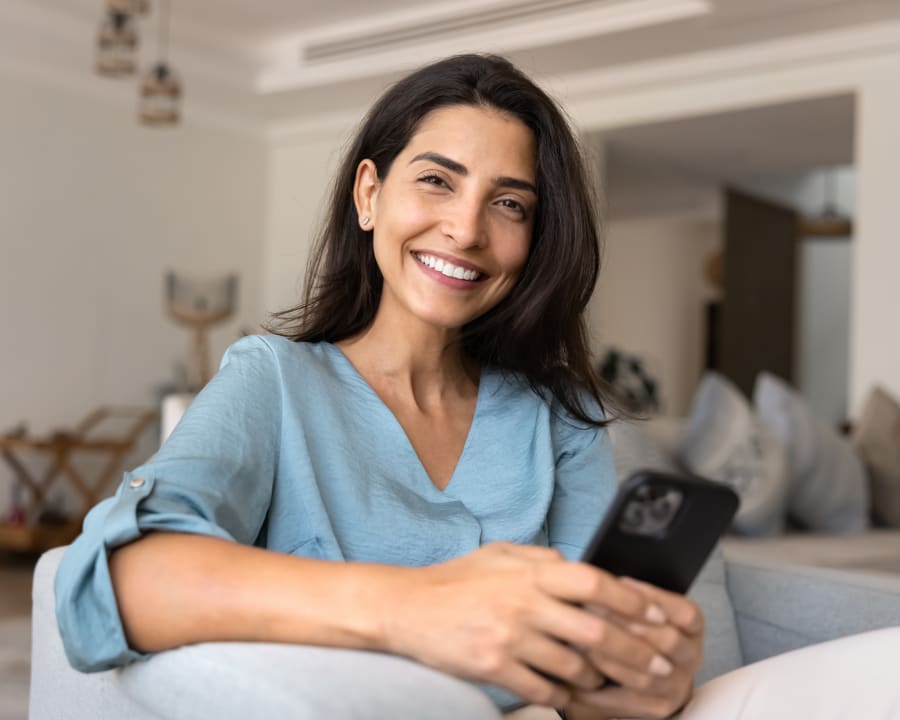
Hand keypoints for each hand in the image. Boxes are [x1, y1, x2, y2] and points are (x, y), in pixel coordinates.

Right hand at [384, 542, 669, 707]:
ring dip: (599, 679)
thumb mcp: (500, 553)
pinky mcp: (494, 667)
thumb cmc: (456, 579)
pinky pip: (543, 690)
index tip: (659, 614)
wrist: (407, 607)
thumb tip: (581, 567)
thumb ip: (542, 559)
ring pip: (575, 668)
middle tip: (661, 665)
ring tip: (612, 682)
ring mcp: (509, 638)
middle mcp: (524, 604)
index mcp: (530, 573)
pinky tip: (571, 695)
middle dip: (637, 652)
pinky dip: (563, 696)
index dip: (633, 600)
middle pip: (596, 632)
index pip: (595, 583)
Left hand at [565, 579, 703, 718]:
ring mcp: (677, 686)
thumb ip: (629, 596)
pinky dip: (600, 686)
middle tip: (590, 608)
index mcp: (692, 628)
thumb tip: (600, 580)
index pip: (685, 614)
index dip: (655, 598)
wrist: (642, 671)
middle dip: (626, 623)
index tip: (619, 583)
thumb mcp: (642, 608)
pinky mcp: (658, 708)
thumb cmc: (636, 628)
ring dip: (609, 657)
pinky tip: (578, 671)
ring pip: (646, 675)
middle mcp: (691, 658)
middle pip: (667, 642)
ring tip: (578, 641)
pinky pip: (627, 700)